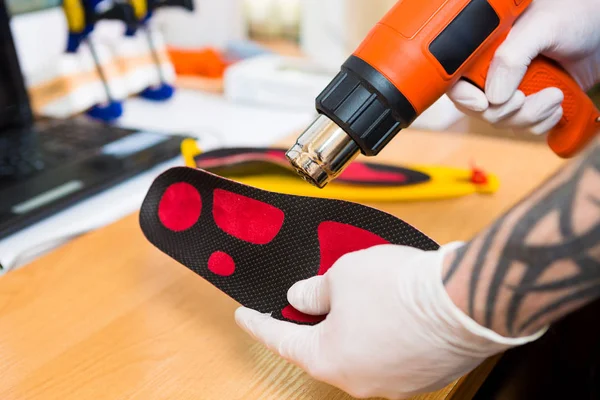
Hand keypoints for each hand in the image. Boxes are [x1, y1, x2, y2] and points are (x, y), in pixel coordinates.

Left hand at [235, 244, 543, 398]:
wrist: (466, 299)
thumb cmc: (401, 289)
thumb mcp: (342, 274)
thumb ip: (315, 290)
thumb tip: (303, 297)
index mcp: (329, 359)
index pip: (282, 340)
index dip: (259, 324)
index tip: (245, 316)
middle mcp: (359, 380)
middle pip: (323, 348)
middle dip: (314, 321)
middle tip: (310, 296)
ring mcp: (394, 383)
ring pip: (359, 351)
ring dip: (352, 325)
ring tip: (360, 295)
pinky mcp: (423, 376)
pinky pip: (390, 354)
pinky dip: (382, 333)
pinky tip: (390, 309)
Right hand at [448, 0, 599, 134]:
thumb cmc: (575, 14)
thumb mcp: (541, 27)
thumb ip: (512, 57)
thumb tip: (493, 98)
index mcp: (484, 50)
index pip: (456, 81)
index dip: (465, 97)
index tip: (484, 103)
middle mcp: (494, 72)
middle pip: (479, 109)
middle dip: (506, 110)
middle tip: (525, 97)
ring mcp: (512, 89)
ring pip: (504, 122)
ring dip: (531, 116)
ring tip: (555, 95)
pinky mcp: (532, 104)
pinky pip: (525, 127)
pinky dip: (543, 122)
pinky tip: (557, 103)